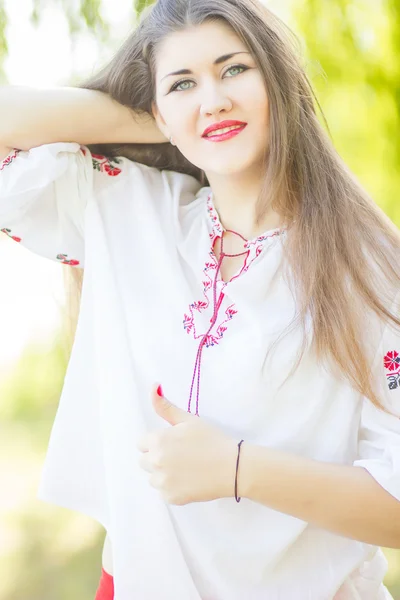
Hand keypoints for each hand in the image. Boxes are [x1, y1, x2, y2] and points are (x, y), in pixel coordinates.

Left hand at [137, 384, 237, 504]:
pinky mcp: (171, 498)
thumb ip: (165, 407)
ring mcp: (163, 482)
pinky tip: (189, 481)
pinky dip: (173, 488)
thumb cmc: (212, 439)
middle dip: (157, 458)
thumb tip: (153, 386)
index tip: (172, 444)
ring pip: (152, 478)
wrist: (233, 467)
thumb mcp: (189, 419)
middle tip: (179, 456)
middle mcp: (156, 462)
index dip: (156, 442)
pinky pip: (164, 492)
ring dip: (163, 474)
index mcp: (158, 440)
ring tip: (185, 469)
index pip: (142, 443)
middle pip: (144, 461)